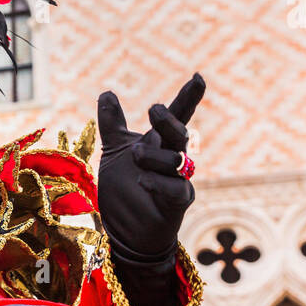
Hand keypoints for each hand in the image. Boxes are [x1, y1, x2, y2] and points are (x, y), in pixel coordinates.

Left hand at [97, 73, 204, 264]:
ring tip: (135, 154)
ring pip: (176, 161)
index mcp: (161, 142)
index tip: (198, 76)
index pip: (177, 116)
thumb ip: (112, 124)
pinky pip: (176, 190)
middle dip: (169, 121)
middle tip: (153, 110)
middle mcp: (173, 158)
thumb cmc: (127, 187)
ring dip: (156, 155)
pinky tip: (143, 180)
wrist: (127, 229)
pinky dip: (159, 183)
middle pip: (180, 135)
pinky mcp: (177, 204)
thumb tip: (107, 92)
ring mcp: (178, 181)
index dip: (188, 98)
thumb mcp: (115, 151)